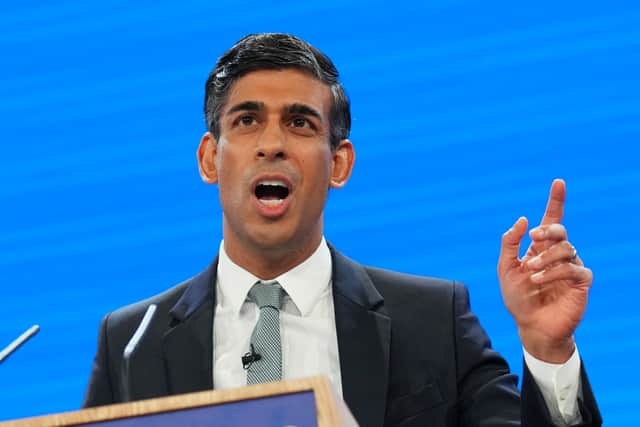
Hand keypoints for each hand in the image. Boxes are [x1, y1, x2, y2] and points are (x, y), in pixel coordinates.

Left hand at [498, 179, 592, 362]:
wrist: (530, 325)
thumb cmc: (518, 297)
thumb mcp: (505, 268)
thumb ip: (510, 243)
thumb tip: (523, 219)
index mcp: (540, 247)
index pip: (551, 219)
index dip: (556, 201)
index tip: (558, 182)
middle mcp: (557, 254)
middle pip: (560, 230)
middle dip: (548, 230)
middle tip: (534, 237)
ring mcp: (571, 267)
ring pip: (566, 249)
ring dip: (546, 258)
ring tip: (531, 272)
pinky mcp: (581, 283)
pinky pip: (574, 269)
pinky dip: (554, 272)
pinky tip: (540, 280)